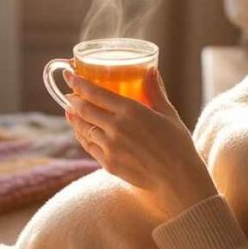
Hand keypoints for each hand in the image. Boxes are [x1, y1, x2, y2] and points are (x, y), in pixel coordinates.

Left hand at [62, 66, 218, 218]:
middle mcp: (116, 127)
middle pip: (85, 109)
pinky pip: (88, 146)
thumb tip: (150, 70)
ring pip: (82, 128)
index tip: (69, 75)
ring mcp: (110, 147)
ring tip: (70, 111)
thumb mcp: (168, 113)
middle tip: (69, 94)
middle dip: (73, 100)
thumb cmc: (178, 144)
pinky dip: (81, 136)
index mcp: (131, 111)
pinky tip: (80, 132)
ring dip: (74, 118)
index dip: (79, 82)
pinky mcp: (108, 163)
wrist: (177, 179)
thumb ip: (155, 91)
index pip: (96, 93)